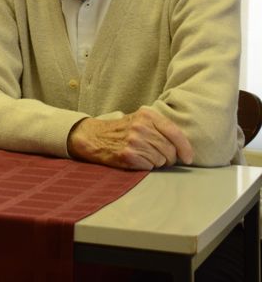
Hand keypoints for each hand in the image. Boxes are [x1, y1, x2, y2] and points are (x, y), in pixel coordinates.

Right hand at [67, 106, 193, 169]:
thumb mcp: (140, 120)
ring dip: (156, 162)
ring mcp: (134, 141)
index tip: (188, 158)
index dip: (185, 148)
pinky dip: (146, 166)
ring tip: (144, 156)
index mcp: (147, 115)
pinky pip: (150, 166)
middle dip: (169, 157)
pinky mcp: (128, 155)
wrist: (93, 137)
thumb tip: (184, 148)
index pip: (175, 133)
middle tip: (159, 156)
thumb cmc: (121, 130)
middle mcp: (141, 126)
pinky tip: (136, 160)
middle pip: (170, 150)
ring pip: (161, 160)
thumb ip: (160, 128)